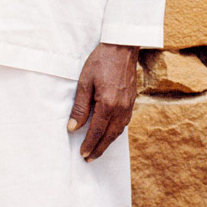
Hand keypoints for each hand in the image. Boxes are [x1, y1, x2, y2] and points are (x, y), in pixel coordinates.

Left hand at [70, 43, 137, 161]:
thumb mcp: (85, 82)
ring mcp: (129, 105)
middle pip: (109, 135)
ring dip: (108, 142)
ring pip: (118, 131)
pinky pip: (124, 122)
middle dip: (99, 149)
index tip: (83, 154)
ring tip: (98, 149)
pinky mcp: (132, 101)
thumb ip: (80, 107)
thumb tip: (73, 127)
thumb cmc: (101, 61)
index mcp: (108, 104)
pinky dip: (115, 132)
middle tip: (89, 159)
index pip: (97, 131)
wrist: (122, 47)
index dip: (89, 144)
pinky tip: (109, 133)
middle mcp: (121, 108)